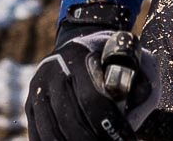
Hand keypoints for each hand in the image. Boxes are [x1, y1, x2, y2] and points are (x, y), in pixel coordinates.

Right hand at [25, 31, 158, 140]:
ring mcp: (37, 87)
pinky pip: (38, 133)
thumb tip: (129, 125)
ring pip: (51, 130)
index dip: (109, 123)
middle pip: (70, 118)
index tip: (126, 136)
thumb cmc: (119, 57)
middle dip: (91, 139)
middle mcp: (53, 70)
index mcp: (80, 55)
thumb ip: (142, 91)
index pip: (92, 98)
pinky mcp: (30, 104)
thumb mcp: (139, 62)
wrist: (84, 42)